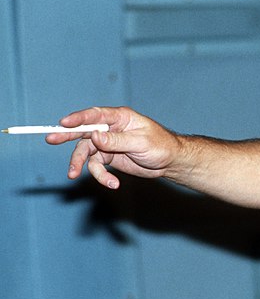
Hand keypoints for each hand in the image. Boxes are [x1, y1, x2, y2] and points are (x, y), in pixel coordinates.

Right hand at [46, 106, 182, 188]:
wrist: (170, 162)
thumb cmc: (161, 146)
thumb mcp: (141, 143)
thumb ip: (117, 140)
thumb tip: (95, 136)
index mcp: (120, 117)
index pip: (95, 115)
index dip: (79, 118)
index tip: (64, 123)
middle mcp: (111, 128)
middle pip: (84, 131)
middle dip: (67, 136)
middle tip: (50, 139)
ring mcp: (108, 143)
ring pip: (87, 152)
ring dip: (80, 164)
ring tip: (72, 174)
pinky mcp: (109, 157)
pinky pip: (97, 166)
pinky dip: (101, 176)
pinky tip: (112, 184)